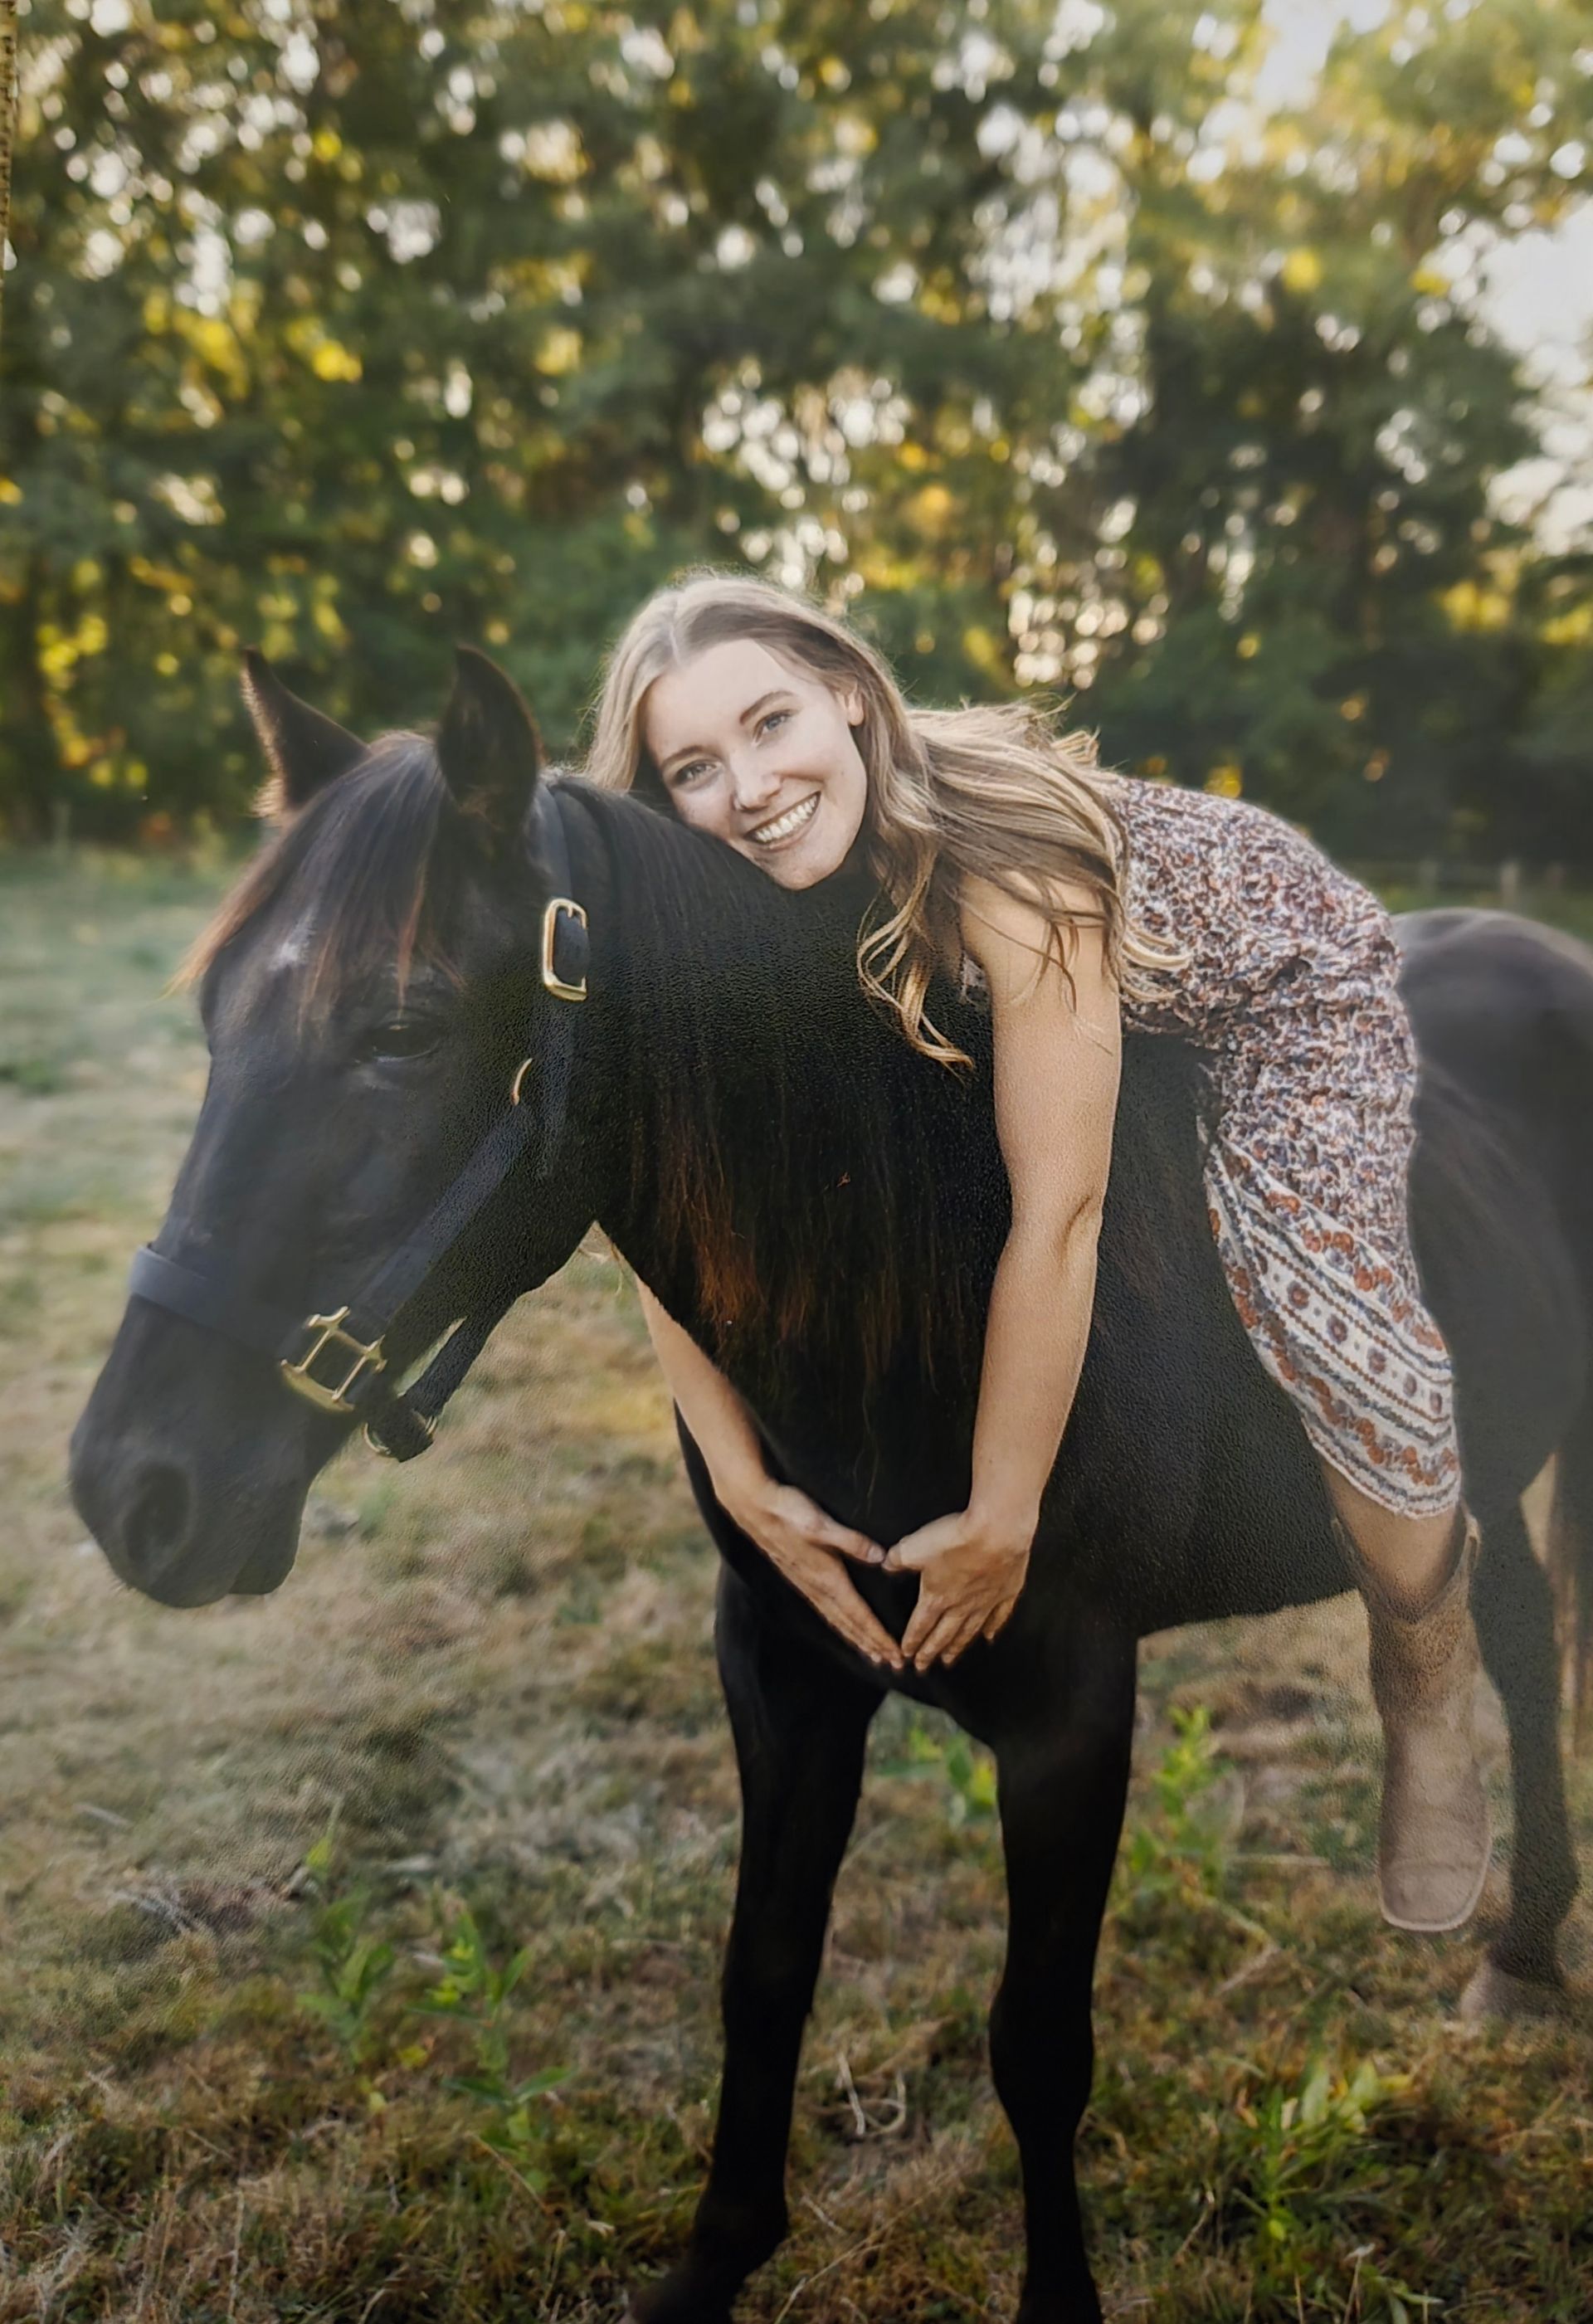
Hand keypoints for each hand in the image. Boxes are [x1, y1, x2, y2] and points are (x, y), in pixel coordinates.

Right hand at [719, 1475, 903, 1672]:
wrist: (754, 1508)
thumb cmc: (789, 1513)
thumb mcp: (822, 1524)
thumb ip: (852, 1541)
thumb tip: (881, 1557)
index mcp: (827, 1578)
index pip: (858, 1615)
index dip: (878, 1636)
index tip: (895, 1655)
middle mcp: (818, 1588)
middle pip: (850, 1625)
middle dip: (873, 1645)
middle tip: (894, 1665)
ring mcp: (807, 1585)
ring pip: (838, 1620)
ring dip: (857, 1639)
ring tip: (874, 1655)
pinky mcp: (800, 1578)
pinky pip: (826, 1611)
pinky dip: (841, 1625)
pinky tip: (844, 1626)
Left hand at [884, 1507, 1031, 1669]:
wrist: (997, 1532)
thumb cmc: (956, 1539)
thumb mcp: (914, 1546)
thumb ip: (897, 1559)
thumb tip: (886, 1565)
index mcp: (937, 1596)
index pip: (920, 1625)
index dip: (912, 1641)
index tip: (906, 1655)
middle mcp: (961, 1605)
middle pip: (943, 1635)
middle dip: (930, 1653)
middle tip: (923, 1667)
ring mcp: (985, 1601)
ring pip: (968, 1631)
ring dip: (957, 1647)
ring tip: (949, 1660)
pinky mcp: (1006, 1592)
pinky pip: (998, 1617)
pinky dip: (993, 1629)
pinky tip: (989, 1637)